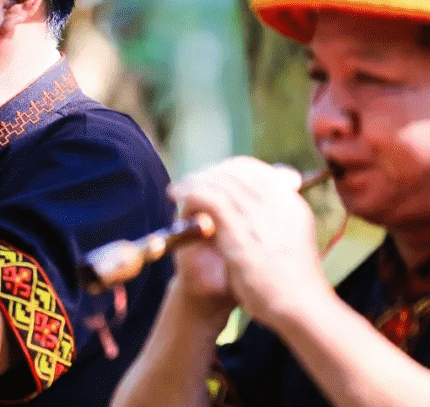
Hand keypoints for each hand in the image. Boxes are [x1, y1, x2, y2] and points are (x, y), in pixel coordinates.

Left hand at [169, 157, 330, 328]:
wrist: (300, 308)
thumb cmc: (293, 281)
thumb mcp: (290, 241)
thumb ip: (274, 221)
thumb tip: (250, 210)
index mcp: (292, 202)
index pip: (257, 171)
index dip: (228, 170)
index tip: (209, 176)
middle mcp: (279, 200)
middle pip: (237, 171)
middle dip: (208, 174)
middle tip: (188, 182)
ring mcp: (261, 213)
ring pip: (220, 182)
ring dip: (194, 182)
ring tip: (177, 191)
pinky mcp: (240, 228)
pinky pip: (209, 198)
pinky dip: (190, 194)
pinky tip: (179, 201)